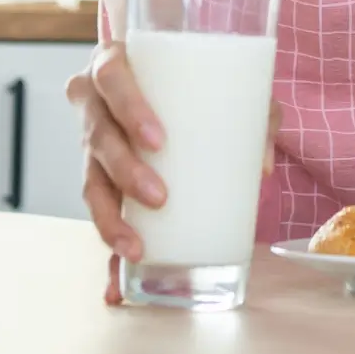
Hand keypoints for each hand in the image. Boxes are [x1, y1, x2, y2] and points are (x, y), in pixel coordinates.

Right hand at [69, 44, 279, 304]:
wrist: (176, 85)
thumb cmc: (198, 79)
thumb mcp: (230, 82)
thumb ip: (255, 113)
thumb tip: (264, 164)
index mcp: (115, 66)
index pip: (112, 78)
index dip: (128, 108)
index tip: (158, 140)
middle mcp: (94, 105)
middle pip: (97, 136)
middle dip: (124, 170)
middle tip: (159, 196)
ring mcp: (90, 145)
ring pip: (90, 182)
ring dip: (110, 219)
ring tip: (137, 248)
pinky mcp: (98, 181)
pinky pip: (100, 217)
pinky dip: (107, 254)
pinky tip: (114, 288)